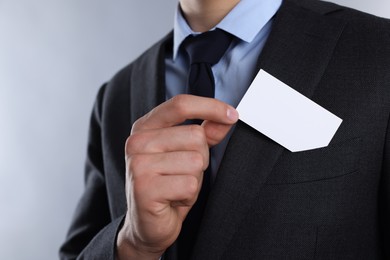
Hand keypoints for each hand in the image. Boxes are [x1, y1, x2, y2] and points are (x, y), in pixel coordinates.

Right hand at [116, 94, 238, 258]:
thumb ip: (205, 133)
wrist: (147, 225)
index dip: (210, 106)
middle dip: (200, 158)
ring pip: (195, 161)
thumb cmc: (167, 186)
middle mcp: (137, 142)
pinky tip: (173, 199)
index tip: (232, 115)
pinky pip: (190, 184)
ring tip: (176, 187)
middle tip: (182, 174)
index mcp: (145, 127)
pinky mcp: (144, 187)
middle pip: (195, 136)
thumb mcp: (186, 154)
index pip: (180, 104)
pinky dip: (189, 195)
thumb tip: (227, 117)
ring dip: (194, 178)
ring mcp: (138, 164)